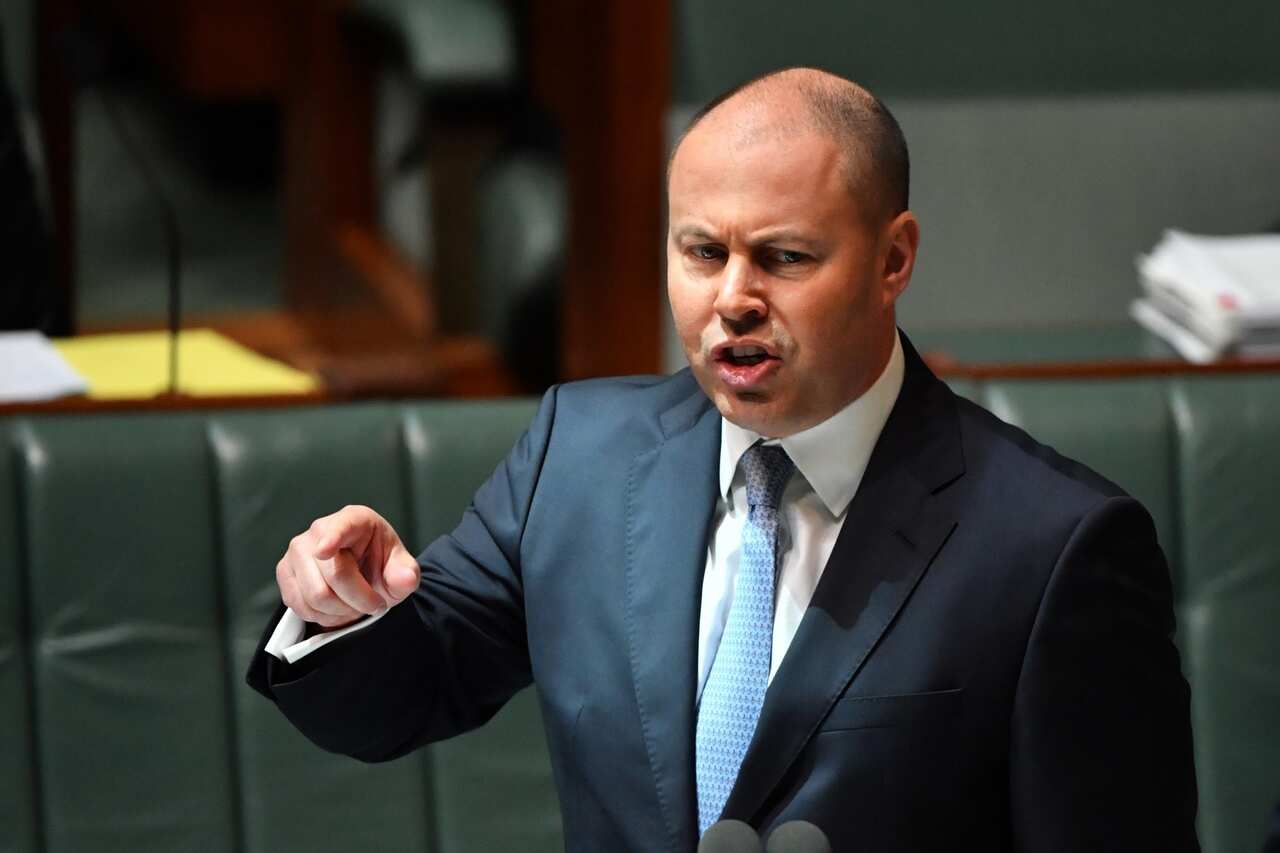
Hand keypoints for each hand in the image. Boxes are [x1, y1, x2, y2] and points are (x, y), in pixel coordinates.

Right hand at [276, 505, 419, 629]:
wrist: (362, 576)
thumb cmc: (380, 565)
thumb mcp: (401, 569)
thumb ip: (406, 573)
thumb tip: (405, 579)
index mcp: (354, 519)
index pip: (341, 527)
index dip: (332, 538)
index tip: (324, 550)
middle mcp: (319, 529)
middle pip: (335, 576)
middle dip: (360, 600)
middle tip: (375, 604)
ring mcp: (297, 550)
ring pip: (315, 596)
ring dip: (341, 611)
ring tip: (355, 605)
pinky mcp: (285, 572)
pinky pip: (300, 605)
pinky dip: (323, 616)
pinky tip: (336, 608)